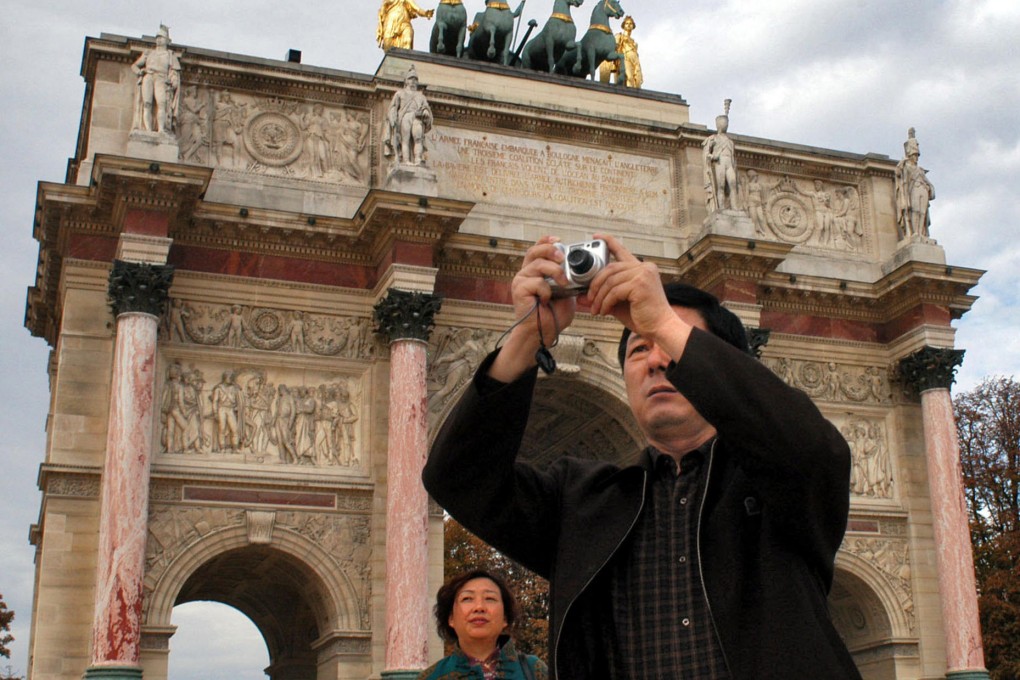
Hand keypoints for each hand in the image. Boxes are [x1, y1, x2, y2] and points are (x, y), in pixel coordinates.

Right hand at [488, 237, 575, 381]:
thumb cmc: (553, 315)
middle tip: (563, 257)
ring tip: (564, 283)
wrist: (544, 333)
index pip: (538, 249)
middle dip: (550, 250)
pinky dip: (547, 291)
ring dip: (555, 272)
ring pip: (538, 265)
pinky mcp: (519, 289)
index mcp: (536, 272)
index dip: (546, 241)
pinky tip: (546, 301)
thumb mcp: (567, 293)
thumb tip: (583, 269)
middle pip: (534, 251)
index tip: (559, 240)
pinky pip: (537, 282)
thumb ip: (569, 279)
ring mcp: (521, 280)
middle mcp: (526, 273)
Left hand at [586, 234, 684, 347]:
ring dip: (599, 297)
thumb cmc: (644, 316)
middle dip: (595, 284)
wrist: (661, 327)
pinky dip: (606, 302)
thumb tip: (581, 298)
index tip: (596, 236)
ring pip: (610, 281)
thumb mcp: (619, 304)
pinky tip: (604, 311)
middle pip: (610, 268)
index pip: (622, 250)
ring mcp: (643, 274)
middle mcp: (644, 267)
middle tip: (588, 299)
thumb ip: (602, 297)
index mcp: (641, 268)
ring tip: (596, 310)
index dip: (608, 241)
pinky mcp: (640, 284)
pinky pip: (614, 291)